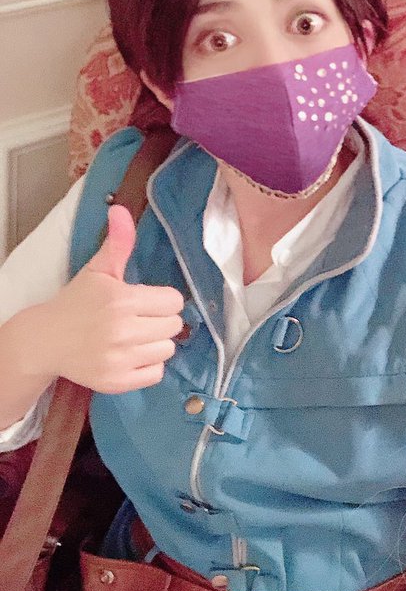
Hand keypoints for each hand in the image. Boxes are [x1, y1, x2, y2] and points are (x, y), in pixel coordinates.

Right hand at [28, 204, 184, 393]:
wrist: (46, 340)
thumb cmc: (77, 302)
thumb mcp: (98, 271)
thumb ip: (118, 243)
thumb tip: (121, 208)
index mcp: (122, 300)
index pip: (173, 301)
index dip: (161, 300)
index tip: (144, 301)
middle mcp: (122, 331)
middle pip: (174, 326)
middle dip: (159, 320)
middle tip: (138, 319)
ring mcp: (119, 359)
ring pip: (167, 350)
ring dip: (155, 343)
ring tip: (133, 337)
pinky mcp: (117, 382)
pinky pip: (156, 374)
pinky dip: (147, 366)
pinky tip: (129, 355)